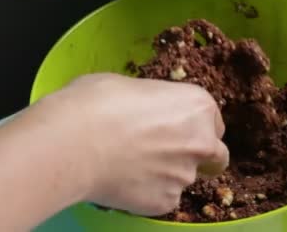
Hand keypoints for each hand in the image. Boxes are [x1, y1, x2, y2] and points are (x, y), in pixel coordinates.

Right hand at [35, 73, 227, 215]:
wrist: (72, 143)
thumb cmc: (96, 104)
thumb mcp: (130, 85)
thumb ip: (152, 102)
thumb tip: (142, 109)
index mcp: (198, 105)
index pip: (213, 123)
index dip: (195, 127)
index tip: (179, 130)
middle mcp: (202, 140)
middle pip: (214, 155)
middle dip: (199, 157)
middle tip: (167, 156)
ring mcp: (186, 174)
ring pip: (184, 178)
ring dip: (166, 175)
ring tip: (131, 167)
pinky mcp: (167, 201)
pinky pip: (162, 199)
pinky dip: (148, 194)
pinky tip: (124, 183)